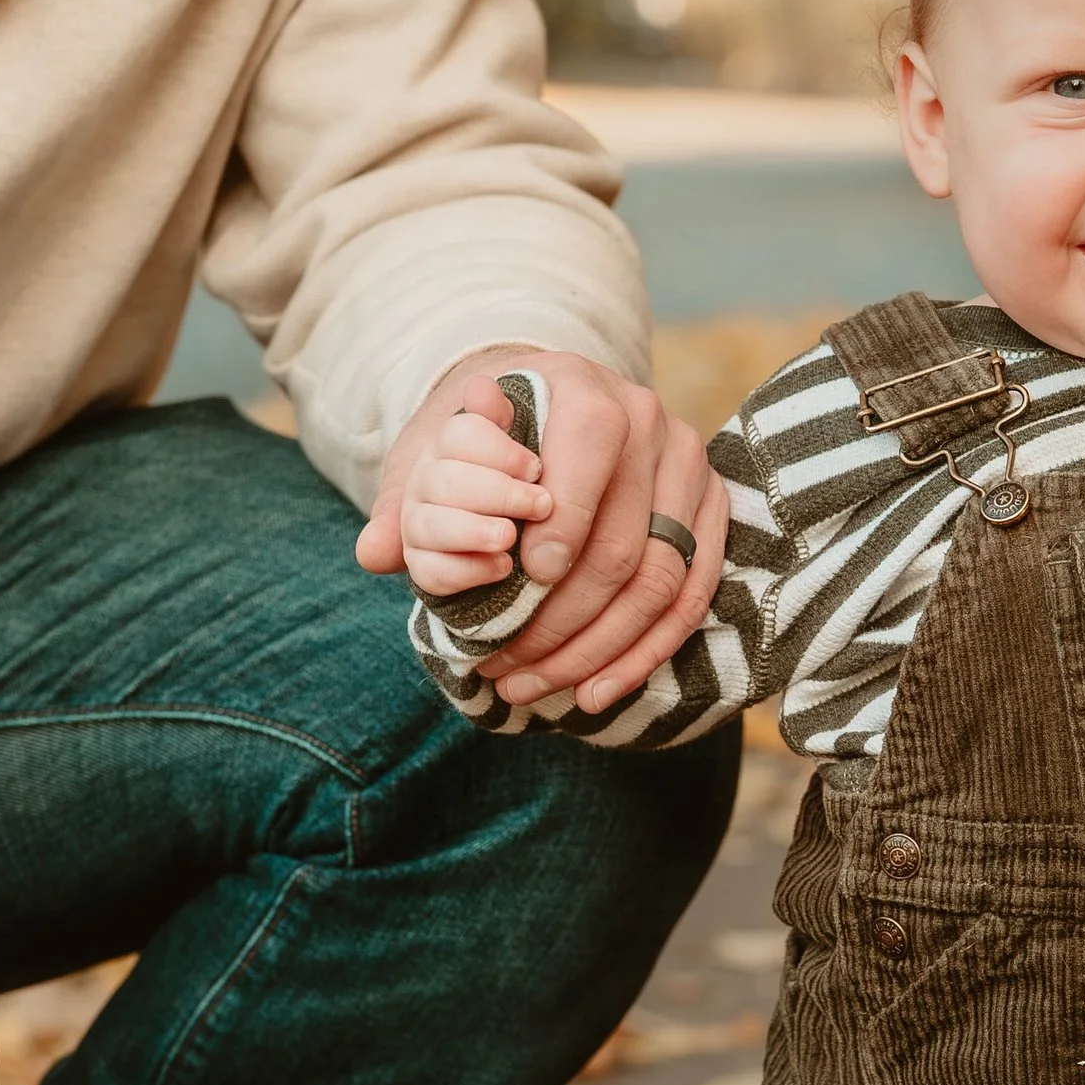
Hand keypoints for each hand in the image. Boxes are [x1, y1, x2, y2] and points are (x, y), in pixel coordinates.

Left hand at [359, 349, 726, 713]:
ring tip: (533, 688)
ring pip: (658, 582)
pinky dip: (643, 653)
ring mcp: (688, 470)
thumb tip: (374, 553)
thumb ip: (406, 500)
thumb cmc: (485, 439)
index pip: (587, 461)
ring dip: (595, 651)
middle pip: (620, 546)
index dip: (556, 533)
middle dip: (558, 621)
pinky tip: (592, 692)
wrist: (547, 413)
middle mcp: (650, 422)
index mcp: (585, 392)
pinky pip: (692, 596)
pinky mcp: (711, 512)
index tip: (516, 585)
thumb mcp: (438, 450)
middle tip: (502, 665)